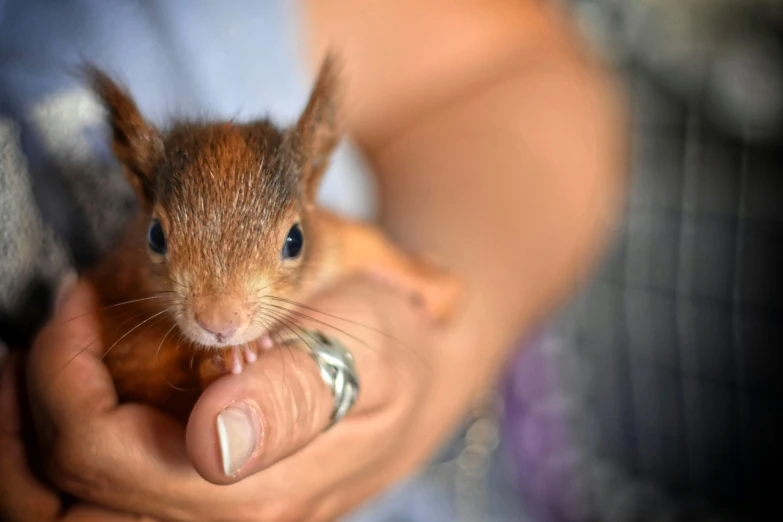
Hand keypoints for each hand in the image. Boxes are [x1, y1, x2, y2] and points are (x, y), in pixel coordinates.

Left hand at [24, 277, 476, 520]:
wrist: (422, 376)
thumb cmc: (392, 349)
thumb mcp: (361, 354)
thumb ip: (295, 400)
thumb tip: (212, 442)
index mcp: (256, 489)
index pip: (105, 457)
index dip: (62, 378)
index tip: (78, 297)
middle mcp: (226, 521)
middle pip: (67, 517)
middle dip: (15, 432)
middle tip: (23, 348)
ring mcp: (217, 517)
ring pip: (76, 519)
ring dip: (25, 453)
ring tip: (28, 370)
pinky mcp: (212, 501)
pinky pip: (109, 502)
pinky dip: (63, 452)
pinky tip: (71, 392)